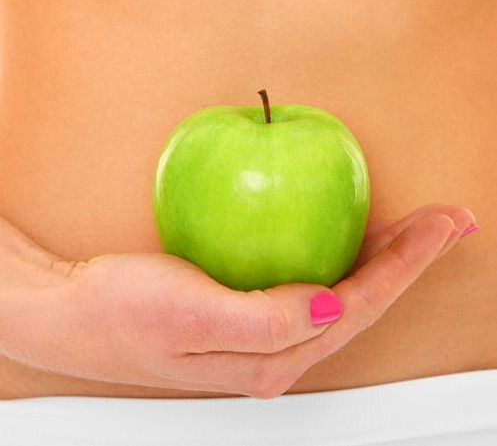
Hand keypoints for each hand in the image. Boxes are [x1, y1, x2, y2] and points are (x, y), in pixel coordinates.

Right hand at [0, 204, 475, 398]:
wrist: (73, 312)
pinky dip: (344, 259)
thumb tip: (331, 305)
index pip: (358, 306)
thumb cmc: (120, 311)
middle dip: (411, 263)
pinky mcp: (247, 312)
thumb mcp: (186, 313)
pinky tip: (351, 242)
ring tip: (416, 232)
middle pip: (363, 303)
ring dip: (384, 261)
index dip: (406, 264)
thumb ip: (263, 321)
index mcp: (269, 357)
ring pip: (344, 295)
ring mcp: (262, 333)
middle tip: (446, 222)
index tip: (440, 224)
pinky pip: (312, 285)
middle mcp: (275, 351)